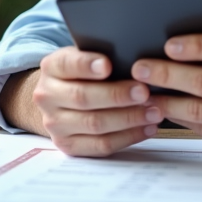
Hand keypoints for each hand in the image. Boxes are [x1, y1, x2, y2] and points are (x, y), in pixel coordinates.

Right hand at [27, 46, 164, 156]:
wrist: (60, 100)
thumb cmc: (84, 74)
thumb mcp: (85, 57)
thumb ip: (101, 56)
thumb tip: (136, 59)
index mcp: (51, 68)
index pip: (67, 64)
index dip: (87, 65)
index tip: (108, 65)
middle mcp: (47, 96)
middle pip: (83, 98)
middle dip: (116, 95)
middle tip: (144, 91)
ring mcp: (55, 124)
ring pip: (94, 124)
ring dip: (128, 118)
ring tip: (154, 111)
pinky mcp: (68, 146)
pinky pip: (101, 145)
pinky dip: (128, 137)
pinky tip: (147, 128)